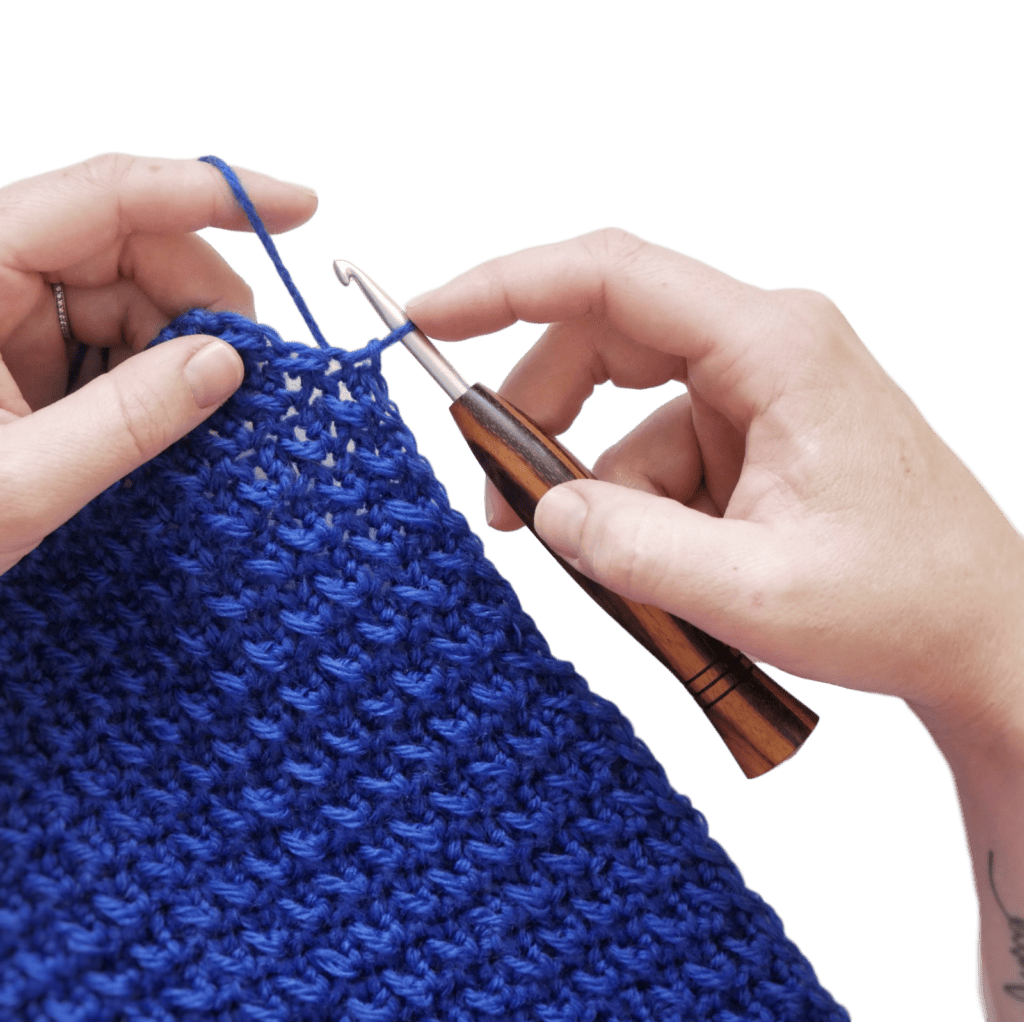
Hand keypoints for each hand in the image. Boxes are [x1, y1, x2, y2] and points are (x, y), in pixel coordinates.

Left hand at [0, 152, 317, 576]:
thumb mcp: (20, 481)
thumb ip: (129, 420)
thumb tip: (228, 364)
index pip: (107, 195)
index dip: (210, 193)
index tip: (301, 206)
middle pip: (129, 244)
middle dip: (202, 302)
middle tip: (250, 372)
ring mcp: (6, 310)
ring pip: (131, 294)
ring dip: (183, 348)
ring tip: (203, 416)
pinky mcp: (21, 351)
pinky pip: (112, 338)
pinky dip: (155, 375)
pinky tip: (168, 420)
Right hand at [405, 227, 1023, 737]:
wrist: (983, 632)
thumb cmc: (901, 602)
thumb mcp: (755, 592)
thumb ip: (633, 549)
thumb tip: (542, 512)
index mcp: (771, 346)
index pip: (611, 277)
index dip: (507, 286)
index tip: (430, 316)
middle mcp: (763, 344)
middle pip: (605, 341)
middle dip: (540, 417)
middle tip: (500, 501)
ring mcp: (758, 389)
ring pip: (628, 414)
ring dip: (596, 488)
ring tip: (610, 571)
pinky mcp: (754, 433)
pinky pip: (661, 456)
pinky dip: (638, 510)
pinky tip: (664, 570)